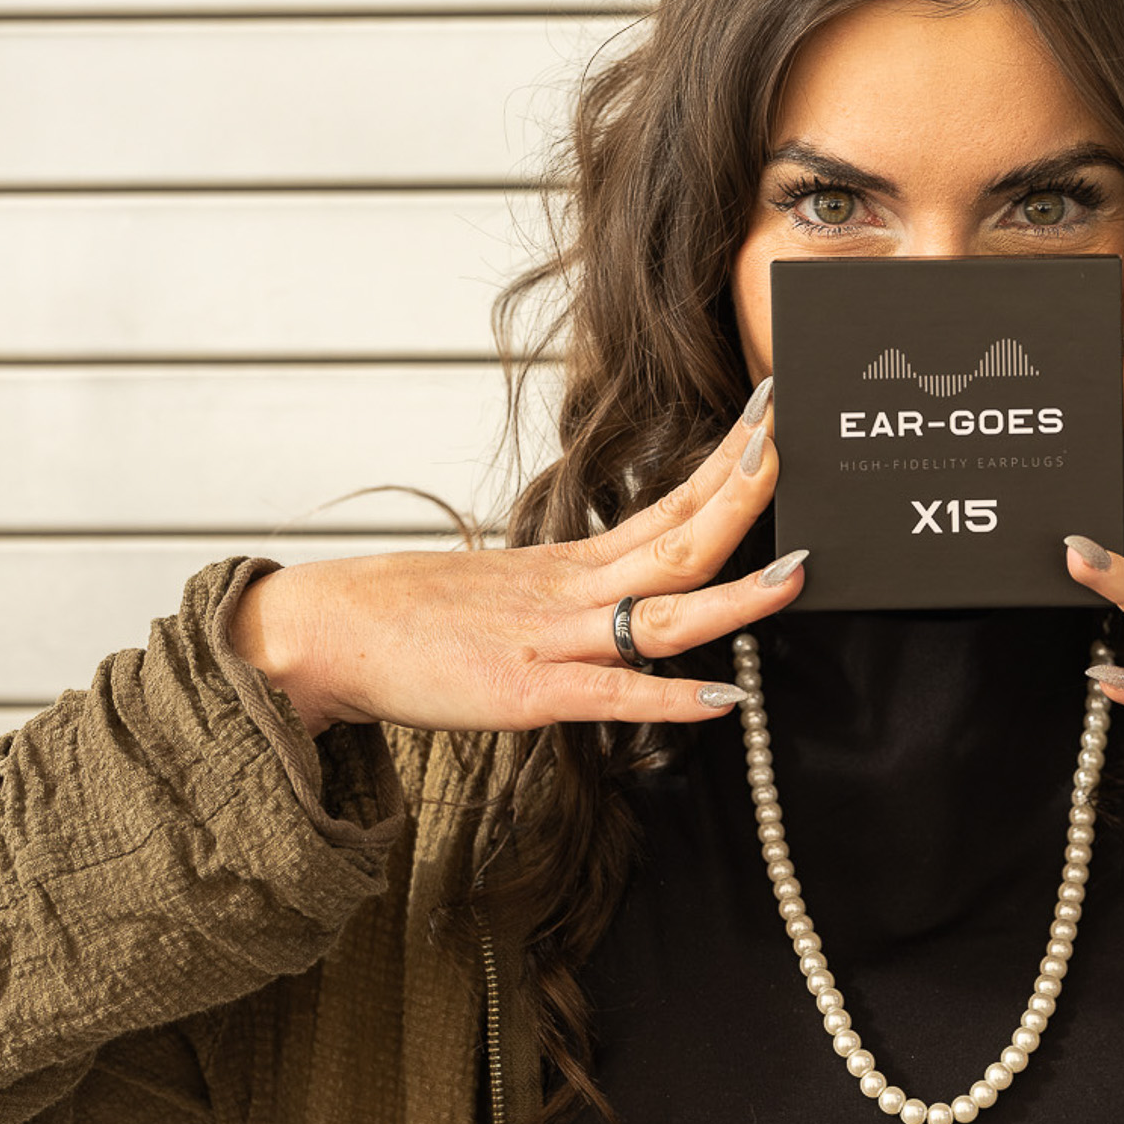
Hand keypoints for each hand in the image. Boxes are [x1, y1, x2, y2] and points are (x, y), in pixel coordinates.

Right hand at [230, 385, 803, 737]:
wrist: (326, 634)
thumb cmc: (415, 616)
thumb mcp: (508, 587)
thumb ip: (573, 590)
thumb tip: (627, 589)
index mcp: (573, 564)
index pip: (667, 504)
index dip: (726, 466)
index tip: (773, 422)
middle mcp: (573, 591)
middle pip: (677, 539)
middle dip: (743, 496)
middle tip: (797, 448)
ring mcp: (553, 641)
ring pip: (660, 614)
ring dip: (733, 596)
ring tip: (796, 575)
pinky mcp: (528, 695)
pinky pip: (613, 698)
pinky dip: (672, 700)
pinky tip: (725, 702)